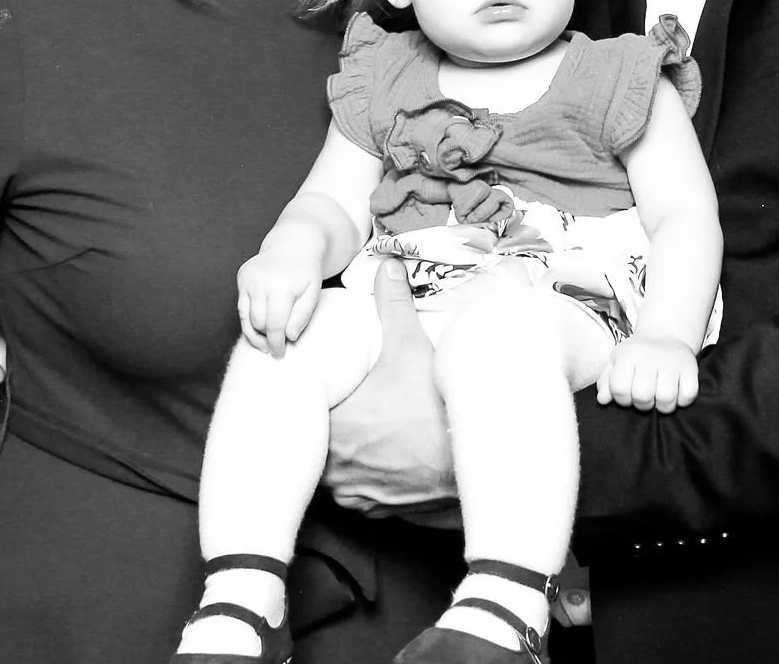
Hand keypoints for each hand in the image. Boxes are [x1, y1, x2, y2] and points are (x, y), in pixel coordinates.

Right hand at [235, 246, 322, 356]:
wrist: (294, 244)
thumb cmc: (306, 272)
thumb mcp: (313, 293)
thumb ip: (303, 315)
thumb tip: (288, 336)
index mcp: (282, 285)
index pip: (275, 324)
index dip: (277, 343)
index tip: (280, 354)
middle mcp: (261, 280)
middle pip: (259, 322)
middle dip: (267, 339)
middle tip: (276, 348)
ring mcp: (248, 277)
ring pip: (246, 317)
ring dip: (255, 333)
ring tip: (266, 343)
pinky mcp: (242, 277)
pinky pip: (241, 307)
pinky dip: (248, 320)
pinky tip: (257, 329)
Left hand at [322, 258, 459, 524]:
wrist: (476, 463)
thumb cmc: (438, 408)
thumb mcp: (412, 348)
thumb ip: (393, 307)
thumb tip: (388, 268)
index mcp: (335, 427)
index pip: (302, 413)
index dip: (309, 398)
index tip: (317, 386)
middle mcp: (337, 468)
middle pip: (316, 444)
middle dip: (326, 425)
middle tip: (338, 404)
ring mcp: (357, 494)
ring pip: (335, 474)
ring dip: (343, 457)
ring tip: (358, 434)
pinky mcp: (379, 511)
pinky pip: (359, 496)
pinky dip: (366, 480)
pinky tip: (379, 461)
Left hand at [597, 334, 698, 412]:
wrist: (665, 335)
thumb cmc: (637, 355)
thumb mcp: (616, 362)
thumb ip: (606, 381)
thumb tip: (603, 400)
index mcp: (628, 355)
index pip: (619, 389)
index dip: (622, 399)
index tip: (627, 395)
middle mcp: (650, 357)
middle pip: (642, 397)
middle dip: (642, 404)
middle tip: (645, 397)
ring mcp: (672, 362)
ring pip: (666, 399)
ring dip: (663, 406)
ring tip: (660, 398)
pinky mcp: (691, 368)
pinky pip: (688, 395)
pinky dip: (683, 400)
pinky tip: (677, 393)